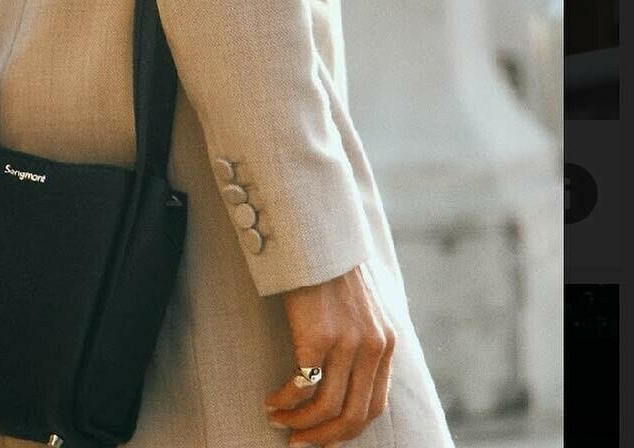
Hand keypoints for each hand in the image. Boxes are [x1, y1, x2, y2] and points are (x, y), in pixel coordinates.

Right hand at [264, 262, 395, 444]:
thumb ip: (362, 335)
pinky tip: (271, 400)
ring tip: (278, 421)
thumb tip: (346, 369)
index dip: (347, 430)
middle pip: (353, 417)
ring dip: (299, 423)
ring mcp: (347, 344)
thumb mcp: (359, 303)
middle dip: (323, 438)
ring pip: (326, 408)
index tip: (322, 436)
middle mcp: (373, 348)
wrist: (312, 232)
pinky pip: (302, 386)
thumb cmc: (327, 265)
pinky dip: (285, 401)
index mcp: (386, 343)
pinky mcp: (318, 337)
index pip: (374, 406)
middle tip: (298, 443)